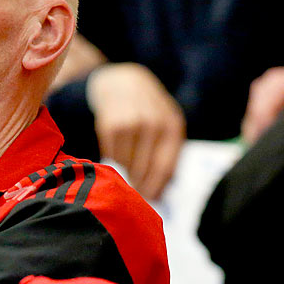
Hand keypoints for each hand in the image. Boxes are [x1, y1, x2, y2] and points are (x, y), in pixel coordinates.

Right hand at [86, 62, 184, 198]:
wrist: (124, 82)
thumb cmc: (149, 111)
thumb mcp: (167, 126)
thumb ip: (168, 155)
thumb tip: (161, 193)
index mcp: (172, 127)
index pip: (164, 168)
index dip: (156, 188)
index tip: (150, 200)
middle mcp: (153, 124)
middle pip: (144, 170)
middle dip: (140, 185)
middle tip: (136, 192)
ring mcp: (131, 124)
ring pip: (126, 165)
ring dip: (127, 169)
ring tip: (129, 160)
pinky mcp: (111, 125)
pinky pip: (112, 156)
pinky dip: (114, 158)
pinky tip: (119, 147)